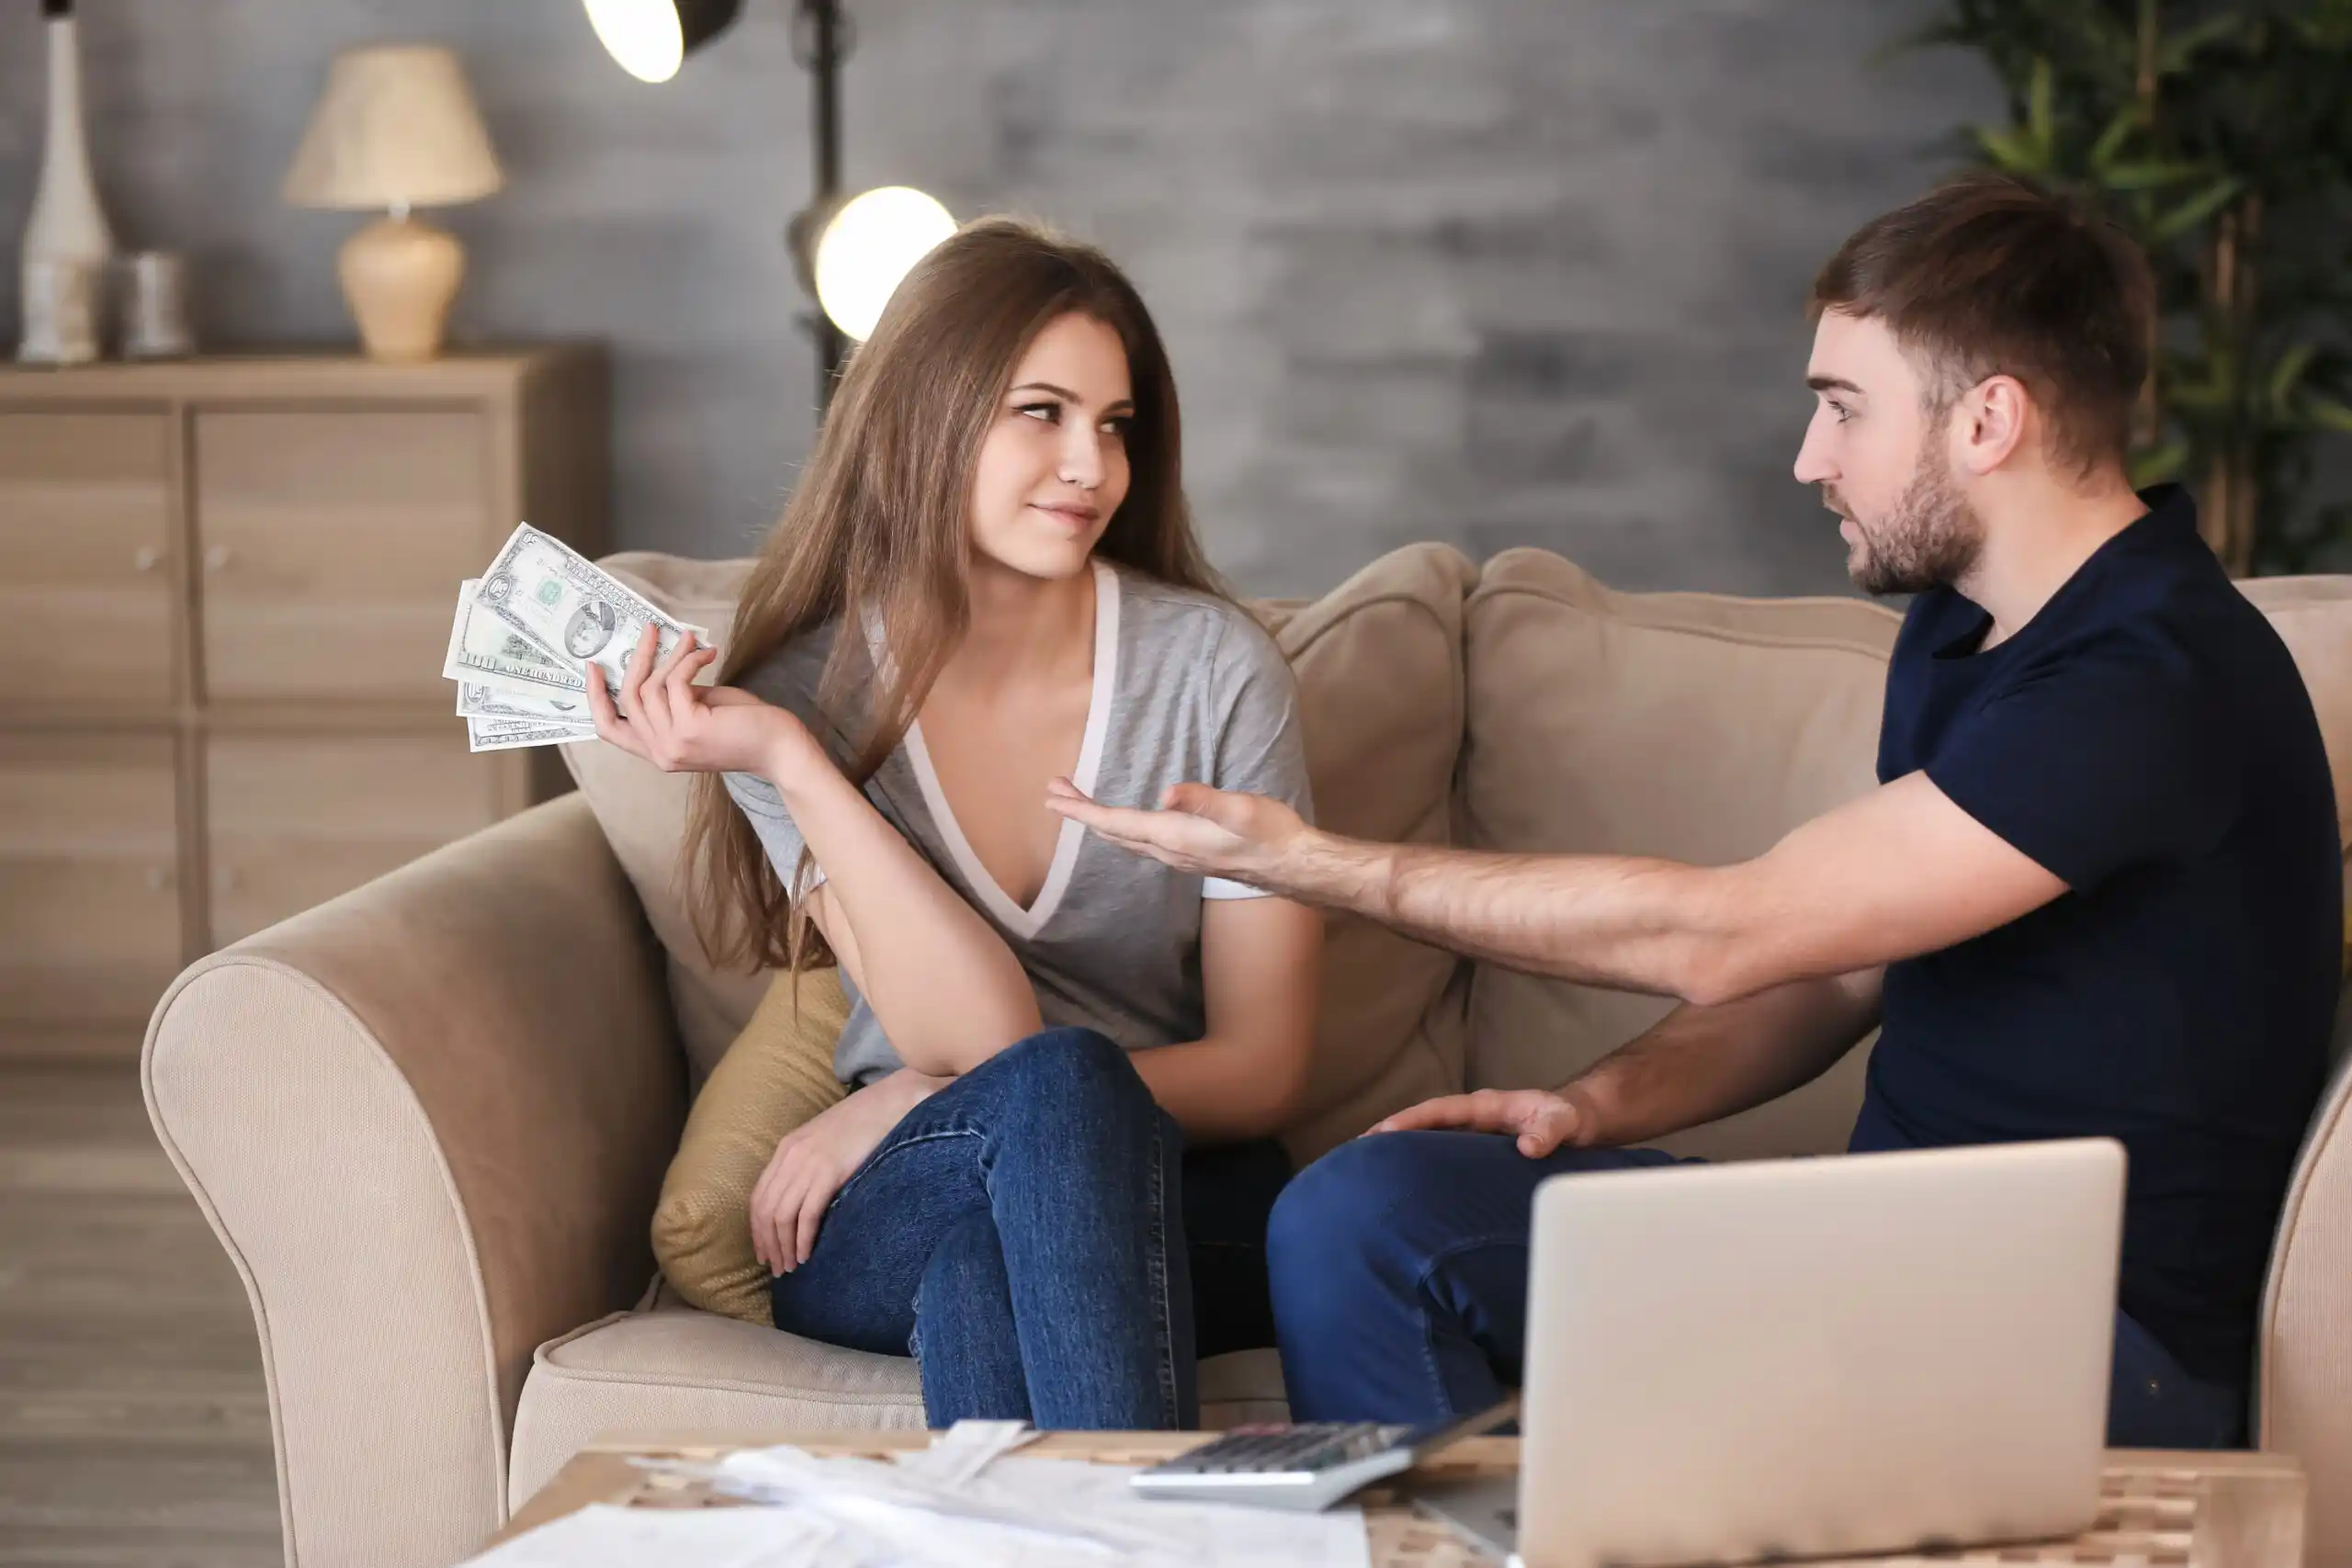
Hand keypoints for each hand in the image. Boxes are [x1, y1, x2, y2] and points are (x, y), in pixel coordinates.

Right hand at [584, 623, 816, 780]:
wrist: (780, 749)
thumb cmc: (745, 728)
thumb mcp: (698, 712)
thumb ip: (673, 698)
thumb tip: (658, 665)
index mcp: (656, 752)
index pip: (609, 730)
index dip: (595, 698)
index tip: (592, 666)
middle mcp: (659, 753)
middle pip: (628, 698)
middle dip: (637, 657)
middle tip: (650, 629)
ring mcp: (673, 744)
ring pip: (652, 686)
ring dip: (671, 654)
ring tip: (690, 639)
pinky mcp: (690, 728)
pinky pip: (676, 681)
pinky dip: (690, 660)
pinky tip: (708, 654)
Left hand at [749, 1069, 938, 1274]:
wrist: (887, 1103)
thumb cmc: (861, 1124)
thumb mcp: (823, 1141)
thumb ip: (807, 1164)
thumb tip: (801, 1199)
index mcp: (787, 1149)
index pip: (758, 1197)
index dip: (757, 1229)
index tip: (764, 1252)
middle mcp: (791, 1157)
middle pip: (766, 1210)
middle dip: (768, 1244)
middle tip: (776, 1269)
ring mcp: (809, 1164)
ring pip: (782, 1216)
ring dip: (783, 1247)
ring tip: (790, 1267)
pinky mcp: (830, 1172)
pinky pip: (807, 1214)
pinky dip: (802, 1239)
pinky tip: (806, 1254)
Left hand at [1044, 778, 1307, 888]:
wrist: (1292, 866)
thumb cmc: (1269, 834)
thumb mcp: (1239, 810)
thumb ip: (1202, 801)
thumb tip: (1166, 793)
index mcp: (1173, 837)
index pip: (1116, 823)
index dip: (1082, 810)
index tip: (1054, 797)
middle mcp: (1168, 851)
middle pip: (1112, 833)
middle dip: (1081, 813)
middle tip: (1053, 792)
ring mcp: (1177, 857)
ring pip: (1125, 840)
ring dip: (1098, 822)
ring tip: (1077, 804)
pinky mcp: (1188, 856)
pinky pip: (1141, 844)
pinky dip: (1120, 830)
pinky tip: (1122, 825)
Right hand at [1368, 1087, 1585, 1157]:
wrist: (1579, 1122)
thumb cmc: (1567, 1118)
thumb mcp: (1562, 1122)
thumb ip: (1547, 1131)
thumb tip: (1528, 1147)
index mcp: (1484, 1106)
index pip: (1439, 1111)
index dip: (1410, 1120)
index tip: (1383, 1132)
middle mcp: (1472, 1118)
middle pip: (1424, 1122)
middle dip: (1391, 1133)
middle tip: (1357, 1150)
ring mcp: (1472, 1134)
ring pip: (1429, 1138)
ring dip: (1401, 1148)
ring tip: (1368, 1167)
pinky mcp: (1477, 1151)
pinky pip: (1442, 1153)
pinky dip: (1421, 1161)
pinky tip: (1406, 1182)